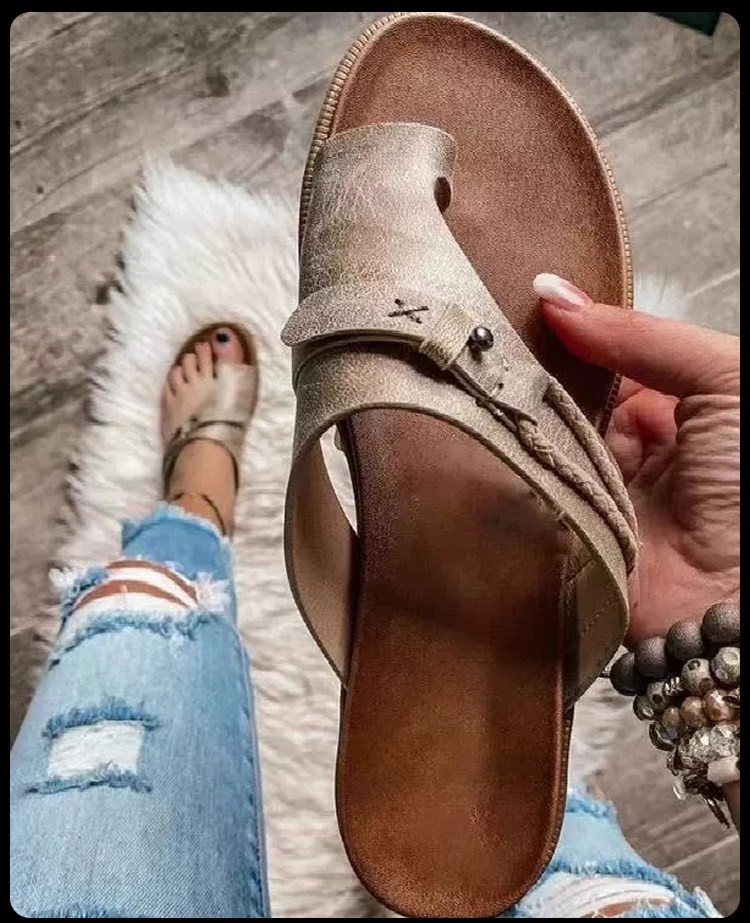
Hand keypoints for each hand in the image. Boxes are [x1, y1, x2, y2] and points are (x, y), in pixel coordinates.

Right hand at [534, 274, 738, 645]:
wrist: (732, 596)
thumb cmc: (749, 481)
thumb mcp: (726, 378)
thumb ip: (643, 335)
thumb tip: (555, 293)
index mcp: (687, 402)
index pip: (618, 353)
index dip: (580, 329)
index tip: (532, 303)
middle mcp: (644, 442)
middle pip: (578, 390)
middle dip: (545, 368)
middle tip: (501, 337)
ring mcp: (605, 484)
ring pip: (552, 431)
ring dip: (531, 411)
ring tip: (493, 376)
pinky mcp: (570, 523)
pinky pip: (537, 479)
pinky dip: (522, 456)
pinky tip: (498, 425)